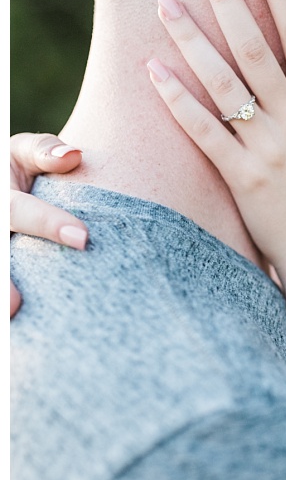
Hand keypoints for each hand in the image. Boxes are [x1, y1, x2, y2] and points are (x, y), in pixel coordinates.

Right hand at [10, 133, 87, 316]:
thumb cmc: (23, 173)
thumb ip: (45, 152)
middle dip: (3, 278)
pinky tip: (23, 327)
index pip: (17, 211)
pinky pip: (7, 291)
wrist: (15, 197)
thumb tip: (75, 156)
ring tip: (10, 313)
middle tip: (18, 303)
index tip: (84, 239)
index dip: (47, 224)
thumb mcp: (23, 155)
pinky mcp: (4, 272)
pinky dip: (12, 317)